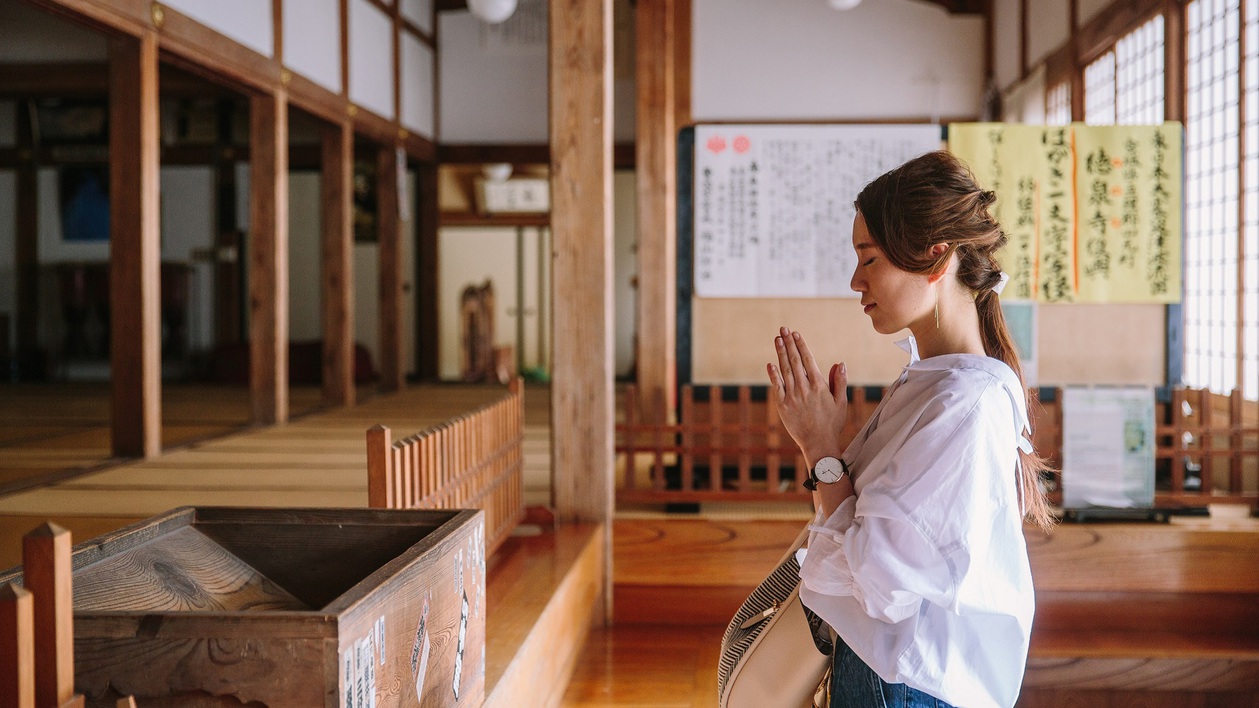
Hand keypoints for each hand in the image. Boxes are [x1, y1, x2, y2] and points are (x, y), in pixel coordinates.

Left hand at [767, 326, 847, 467]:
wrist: (818, 443)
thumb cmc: (832, 423)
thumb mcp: (840, 402)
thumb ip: (840, 381)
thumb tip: (840, 363)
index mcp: (819, 386)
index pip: (808, 360)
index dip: (801, 345)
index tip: (795, 334)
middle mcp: (805, 389)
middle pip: (795, 361)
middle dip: (788, 343)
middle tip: (783, 329)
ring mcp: (792, 396)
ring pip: (785, 370)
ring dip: (780, 353)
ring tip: (777, 339)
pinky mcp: (783, 405)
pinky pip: (777, 386)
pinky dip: (773, 374)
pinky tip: (770, 363)